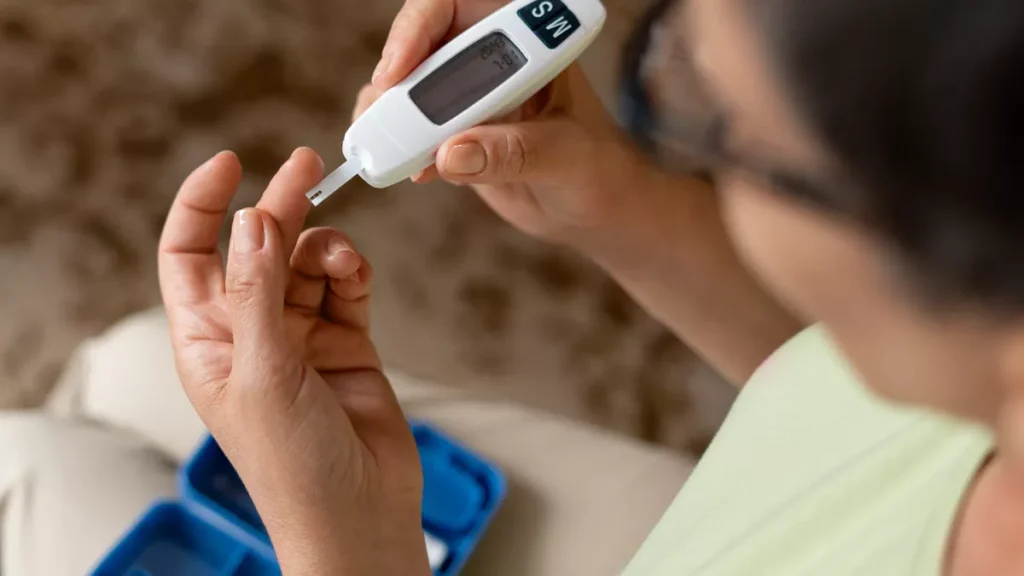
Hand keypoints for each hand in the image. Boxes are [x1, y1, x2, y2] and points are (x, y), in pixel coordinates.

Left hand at [158, 148, 430, 575]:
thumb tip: (251, 222)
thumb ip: (257, 295)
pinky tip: (357, 273)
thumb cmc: (293, 465)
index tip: (231, 164)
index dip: (201, 207)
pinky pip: (346, 287)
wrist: (358, 511)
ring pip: (308, 262)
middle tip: (307, 166)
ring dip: (326, 249)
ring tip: (343, 259)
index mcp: (208, 340)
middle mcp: (252, 332)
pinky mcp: (347, 342)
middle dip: (280, 207)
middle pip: (258, 248)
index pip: (189, 255)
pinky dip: (353, 271)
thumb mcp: (263, 375)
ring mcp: (301, 336)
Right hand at [363, 0, 657, 247]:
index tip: (400, 68)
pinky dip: (397, 149)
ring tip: (390, 151)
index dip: (419, 26)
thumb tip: (451, 154)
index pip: (457, 4)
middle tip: (383, 118)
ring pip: (404, 87)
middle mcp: (489, 57)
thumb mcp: (565, 156)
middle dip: (394, 78)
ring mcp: (466, 95)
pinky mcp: (451, 133)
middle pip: (418, 44)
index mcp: (525, 38)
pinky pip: (408, 130)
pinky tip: (412, 172)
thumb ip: (514, 152)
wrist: (594, 207)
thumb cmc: (598, 167)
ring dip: (387, 116)